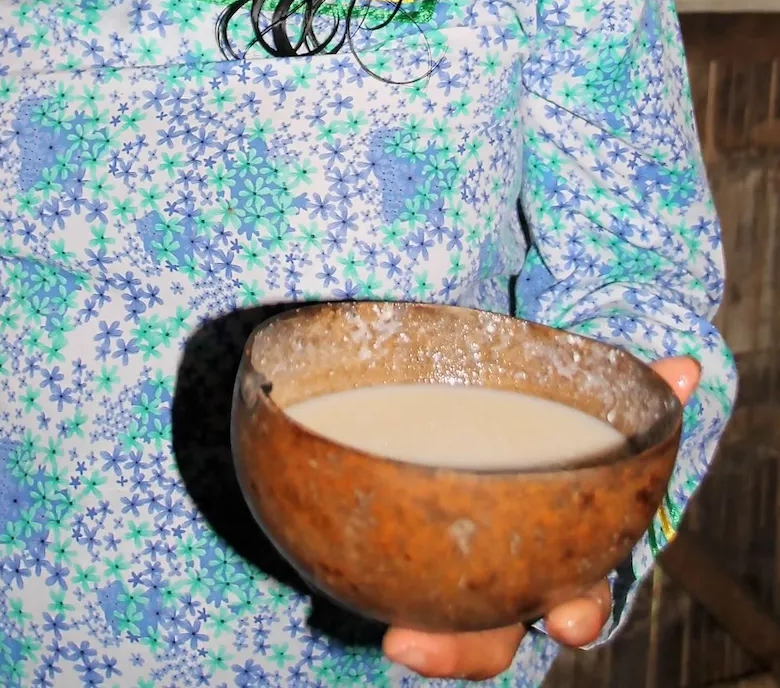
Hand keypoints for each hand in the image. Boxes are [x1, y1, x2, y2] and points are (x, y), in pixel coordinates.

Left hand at [382, 355, 700, 679]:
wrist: (497, 439)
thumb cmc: (549, 438)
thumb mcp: (589, 419)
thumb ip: (635, 397)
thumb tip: (686, 367)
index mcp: (564, 557)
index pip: (577, 600)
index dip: (575, 616)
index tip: (567, 625)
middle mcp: (510, 582)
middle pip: (490, 637)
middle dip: (462, 652)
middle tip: (414, 649)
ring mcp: (458, 579)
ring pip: (441, 629)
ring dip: (425, 644)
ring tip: (395, 642)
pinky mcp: (407, 558)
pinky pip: (387, 572)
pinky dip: (366, 569)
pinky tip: (334, 557)